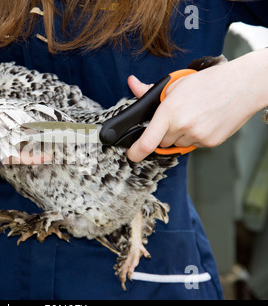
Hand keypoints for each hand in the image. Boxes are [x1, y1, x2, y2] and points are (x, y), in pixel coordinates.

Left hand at [125, 55, 265, 161]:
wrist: (243, 85)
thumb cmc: (209, 82)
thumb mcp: (176, 83)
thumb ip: (150, 90)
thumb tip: (132, 84)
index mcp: (170, 111)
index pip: (147, 141)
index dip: (136, 152)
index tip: (131, 155)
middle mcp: (183, 126)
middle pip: (162, 142)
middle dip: (164, 133)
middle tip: (177, 116)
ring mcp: (197, 136)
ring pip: (177, 144)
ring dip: (179, 135)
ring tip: (193, 115)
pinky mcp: (210, 142)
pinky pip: (193, 145)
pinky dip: (195, 136)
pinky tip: (203, 121)